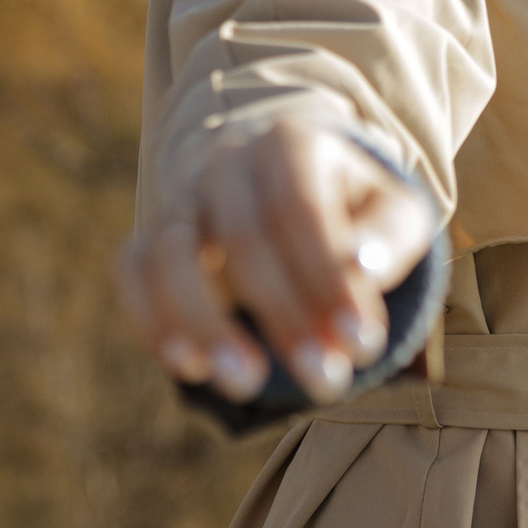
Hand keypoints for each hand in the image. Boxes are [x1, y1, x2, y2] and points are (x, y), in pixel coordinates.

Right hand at [112, 117, 437, 404]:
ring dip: (206, 325)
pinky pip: (132, 272)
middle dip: (285, 314)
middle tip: (328, 380)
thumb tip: (364, 267)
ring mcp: (183, 200)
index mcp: (291, 144)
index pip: (300, 207)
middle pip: (241, 236)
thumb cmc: (355, 213)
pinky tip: (188, 367)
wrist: (294, 192)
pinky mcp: (151, 238)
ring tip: (245, 384)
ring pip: (171, 253)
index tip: (363, 344)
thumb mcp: (395, 213)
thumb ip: (390, 236)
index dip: (327, 277)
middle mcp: (228, 163)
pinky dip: (151, 319)